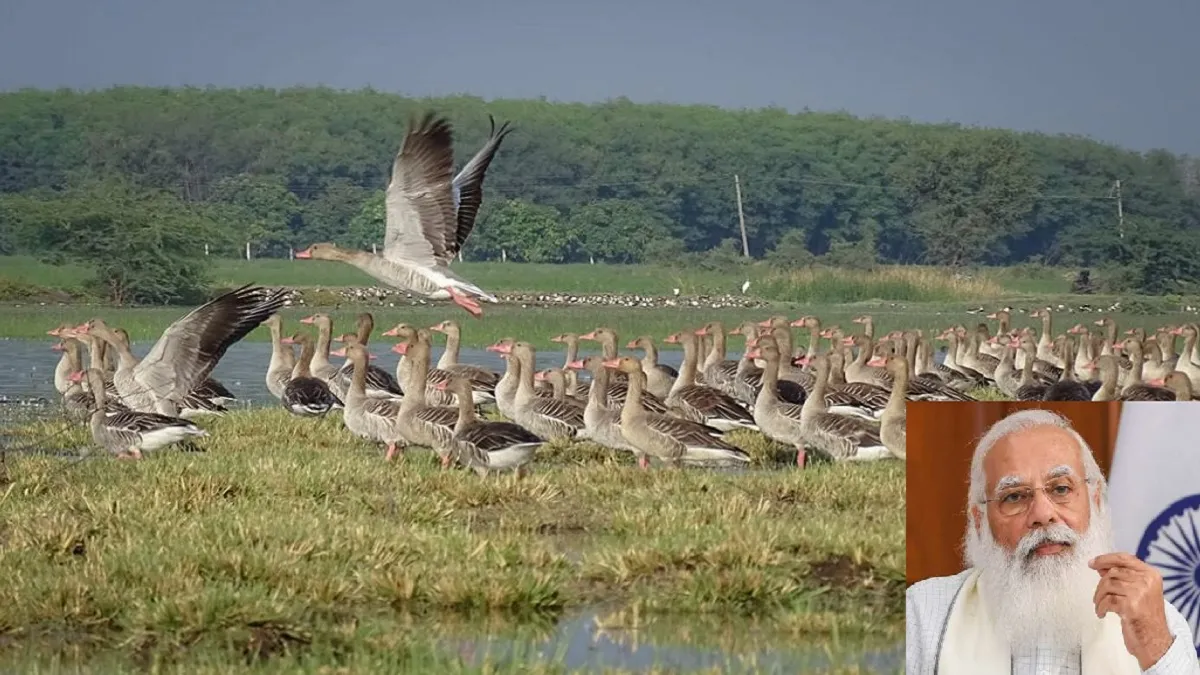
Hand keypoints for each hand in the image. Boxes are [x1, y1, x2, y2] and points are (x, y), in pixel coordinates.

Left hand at [1089, 553, 1173, 669]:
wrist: (1155, 640)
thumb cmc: (1145, 616)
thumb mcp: (1139, 592)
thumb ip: (1124, 577)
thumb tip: (1100, 566)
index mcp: (1151, 574)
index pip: (1125, 558)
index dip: (1105, 559)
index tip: (1092, 563)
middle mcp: (1147, 581)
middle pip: (1113, 572)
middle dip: (1100, 584)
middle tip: (1097, 596)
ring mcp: (1140, 593)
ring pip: (1108, 585)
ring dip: (1098, 597)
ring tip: (1100, 606)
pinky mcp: (1131, 606)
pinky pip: (1107, 601)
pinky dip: (1100, 607)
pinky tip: (1102, 614)